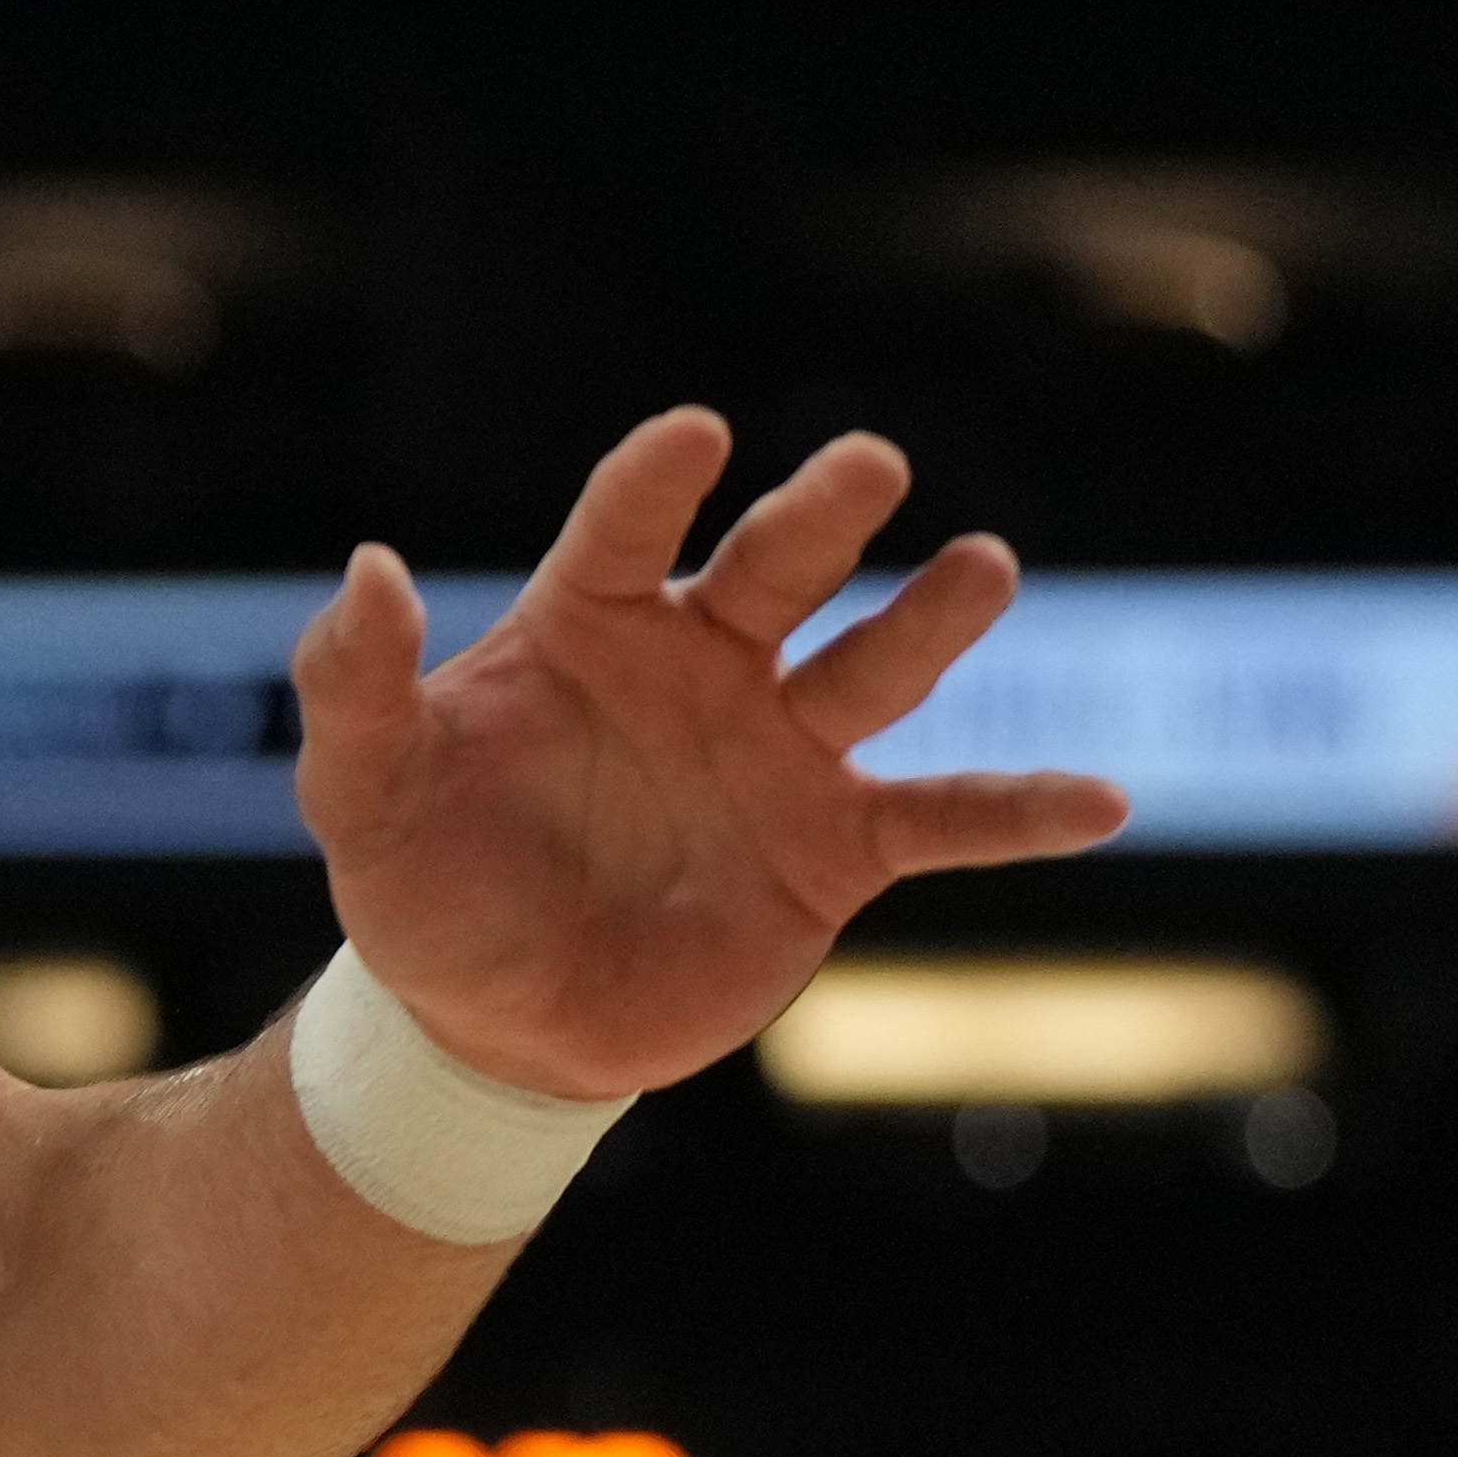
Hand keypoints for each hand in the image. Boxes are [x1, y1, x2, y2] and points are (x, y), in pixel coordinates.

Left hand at [286, 409, 1126, 1100]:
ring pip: (870, 668)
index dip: (653, 483)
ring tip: (984, 565)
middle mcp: (697, 669)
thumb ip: (357, 680)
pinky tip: (1099, 799)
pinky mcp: (832, 851)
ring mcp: (775, 754)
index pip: (621, 532)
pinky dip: (1019, 811)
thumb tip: (370, 566)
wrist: (495, 1023)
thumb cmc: (422, 884)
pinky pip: (941, 821)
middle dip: (819, 517)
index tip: (696, 433)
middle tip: (870, 462)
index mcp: (584, 630)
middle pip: (772, 571)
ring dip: (930, 618)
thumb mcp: (361, 788)